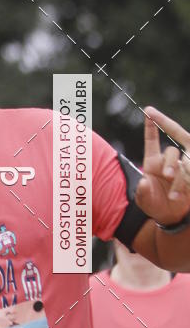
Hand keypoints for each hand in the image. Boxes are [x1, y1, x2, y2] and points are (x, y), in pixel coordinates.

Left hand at [135, 107, 189, 224]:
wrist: (169, 215)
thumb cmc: (152, 203)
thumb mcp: (144, 199)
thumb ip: (142, 191)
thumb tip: (143, 182)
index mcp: (152, 162)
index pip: (152, 141)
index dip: (151, 127)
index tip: (148, 111)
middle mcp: (167, 162)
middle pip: (171, 152)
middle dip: (170, 163)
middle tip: (167, 176)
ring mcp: (181, 169)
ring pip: (183, 164)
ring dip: (179, 178)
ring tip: (172, 194)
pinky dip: (184, 186)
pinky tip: (178, 196)